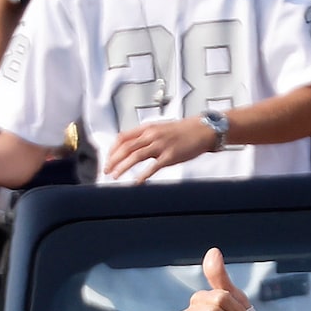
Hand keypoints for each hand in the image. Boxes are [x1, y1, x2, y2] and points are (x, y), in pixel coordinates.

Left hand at [102, 117, 220, 183]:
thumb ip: (145, 137)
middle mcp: (151, 135)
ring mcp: (161, 145)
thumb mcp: (160, 129)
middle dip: (113, 160)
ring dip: (123, 167)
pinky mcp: (170, 156)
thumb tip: (132, 147)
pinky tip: (136, 182)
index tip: (107, 160)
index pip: (122, 138)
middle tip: (107, 171)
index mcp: (147, 128)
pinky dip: (143, 175)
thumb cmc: (182, 131)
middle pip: (125, 147)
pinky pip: (153, 167)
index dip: (112, 150)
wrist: (203, 130)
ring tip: (115, 176)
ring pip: (135, 156)